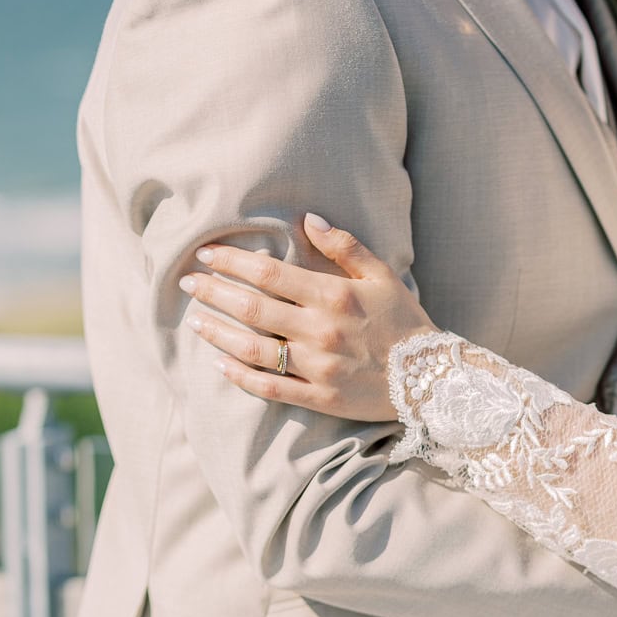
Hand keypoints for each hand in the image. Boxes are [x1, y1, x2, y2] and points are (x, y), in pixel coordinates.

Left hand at [180, 213, 438, 421]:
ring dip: (217, 333)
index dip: (232, 262)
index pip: (269, 274)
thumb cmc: (405, 321)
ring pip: (252, 349)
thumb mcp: (383, 275)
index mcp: (334, 296)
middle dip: (213, 293)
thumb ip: (344, 246)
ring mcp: (317, 367)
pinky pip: (269, 387)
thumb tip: (307, 219)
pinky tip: (218, 363)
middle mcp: (320, 331)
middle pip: (252, 308)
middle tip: (187, 283)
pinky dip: (239, 375)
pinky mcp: (318, 397)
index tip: (206, 254)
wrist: (430, 378)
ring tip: (194, 321)